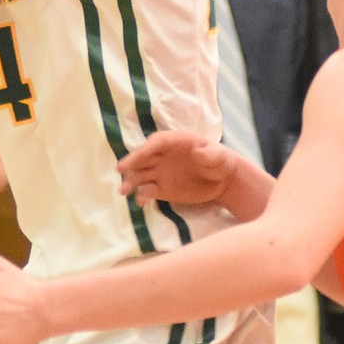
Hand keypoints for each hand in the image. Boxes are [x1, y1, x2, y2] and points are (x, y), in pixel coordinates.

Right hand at [117, 131, 236, 206]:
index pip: (156, 143)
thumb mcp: (219, 155)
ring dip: (131, 181)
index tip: (138, 155)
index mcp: (174, 142)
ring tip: (123, 190)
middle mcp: (163, 156)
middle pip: (143, 157)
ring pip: (141, 175)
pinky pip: (148, 191)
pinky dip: (142, 195)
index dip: (146, 148)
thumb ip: (210, 154)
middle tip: (120, 169)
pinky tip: (141, 202)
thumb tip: (197, 153)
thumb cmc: (220, 162)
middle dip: (132, 162)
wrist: (223, 182)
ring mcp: (161, 173)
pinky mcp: (162, 189)